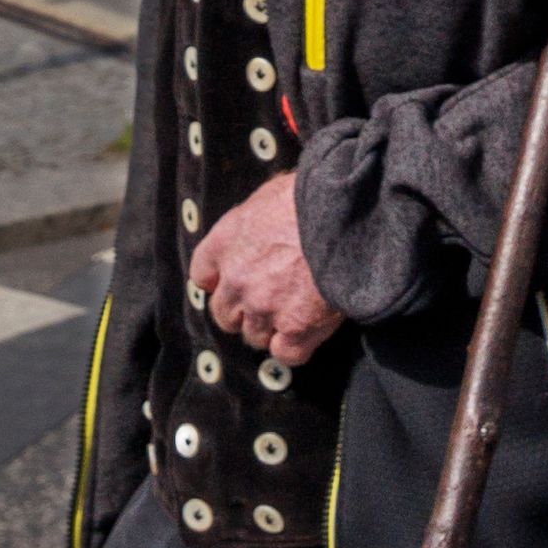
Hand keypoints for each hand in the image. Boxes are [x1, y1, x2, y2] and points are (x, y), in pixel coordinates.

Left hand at [191, 179, 340, 365]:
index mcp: (225, 243)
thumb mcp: (271, 193)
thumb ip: (257, 216)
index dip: (219, 281)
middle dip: (244, 311)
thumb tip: (268, 220)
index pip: (202, 274)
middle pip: (225, 315)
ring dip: (271, 330)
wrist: (345, 216)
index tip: (232, 282)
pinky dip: (296, 347)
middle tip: (271, 301)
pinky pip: (287, 354)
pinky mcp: (296, 328)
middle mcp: (236, 281)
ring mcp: (264, 308)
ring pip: (254, 337)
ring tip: (295, 314)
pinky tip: (309, 333)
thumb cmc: (312, 195)